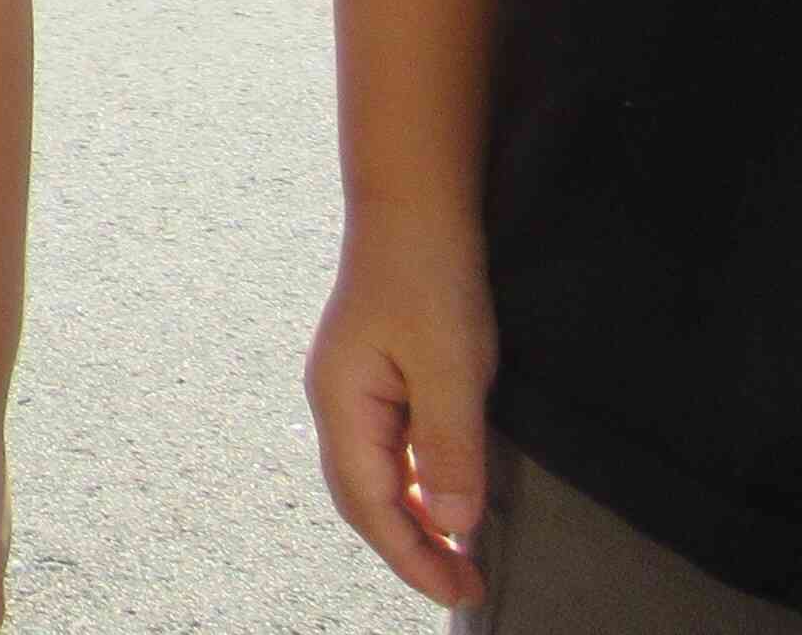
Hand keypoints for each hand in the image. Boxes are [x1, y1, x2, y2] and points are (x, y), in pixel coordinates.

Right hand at [307, 213, 495, 607]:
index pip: (370, 504)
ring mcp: (351, 389)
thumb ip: (450, 448)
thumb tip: (454, 525)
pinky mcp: (374, 377)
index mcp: (341, 404)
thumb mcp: (452, 367)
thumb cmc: (428, 279)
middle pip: (363, 498)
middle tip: (466, 587)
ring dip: (414, 520)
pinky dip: (416, 485)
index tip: (460, 592)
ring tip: (459, 556)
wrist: (413, 209)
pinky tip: (445, 497)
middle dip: (410, 549)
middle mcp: (336, 403)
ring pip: (374, 477)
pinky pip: (388, 450)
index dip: (412, 557)